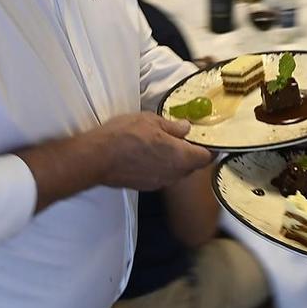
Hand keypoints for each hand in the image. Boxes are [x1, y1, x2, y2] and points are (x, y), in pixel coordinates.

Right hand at [94, 113, 210, 190]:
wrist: (97, 158)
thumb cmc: (125, 135)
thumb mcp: (151, 121)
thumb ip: (173, 126)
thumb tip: (186, 128)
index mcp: (181, 157)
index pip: (207, 157)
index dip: (209, 148)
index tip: (206, 138)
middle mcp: (174, 174)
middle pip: (192, 166)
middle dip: (191, 153)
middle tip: (182, 138)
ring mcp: (160, 183)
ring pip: (176, 172)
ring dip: (174, 161)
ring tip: (162, 145)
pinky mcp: (145, 186)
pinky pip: (161, 176)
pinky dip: (160, 167)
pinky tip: (147, 155)